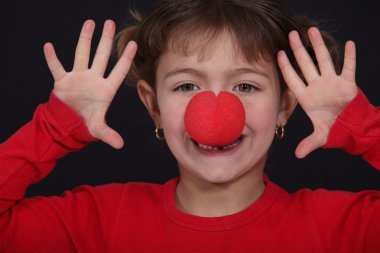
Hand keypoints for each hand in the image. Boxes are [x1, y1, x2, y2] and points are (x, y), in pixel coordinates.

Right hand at [43, 20, 136, 148]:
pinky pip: (56, 67)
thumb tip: (120, 145)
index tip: (134, 44)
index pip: (118, 71)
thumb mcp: (98, 128)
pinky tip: (48, 46)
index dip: (126, 58)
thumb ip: (108, 134)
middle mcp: (93, 79)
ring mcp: (78, 78)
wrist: (68, 124)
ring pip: (81, 54)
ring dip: (84, 39)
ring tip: (90, 23)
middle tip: (110, 23)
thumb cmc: (86, 124)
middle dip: (105, 40)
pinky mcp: (62, 81)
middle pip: (101, 56)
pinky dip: (52, 58)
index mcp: (105, 90)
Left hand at [277, 27, 357, 158]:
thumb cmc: (332, 128)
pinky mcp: (348, 83)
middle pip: (306, 64)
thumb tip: (298, 156)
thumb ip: (309, 143)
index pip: (293, 79)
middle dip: (298, 50)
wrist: (350, 126)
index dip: (286, 67)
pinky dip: (350, 57)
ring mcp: (332, 82)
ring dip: (318, 46)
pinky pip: (349, 68)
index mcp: (307, 97)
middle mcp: (317, 86)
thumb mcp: (320, 136)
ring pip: (324, 61)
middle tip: (291, 34)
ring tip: (312, 31)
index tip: (278, 54)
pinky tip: (349, 44)